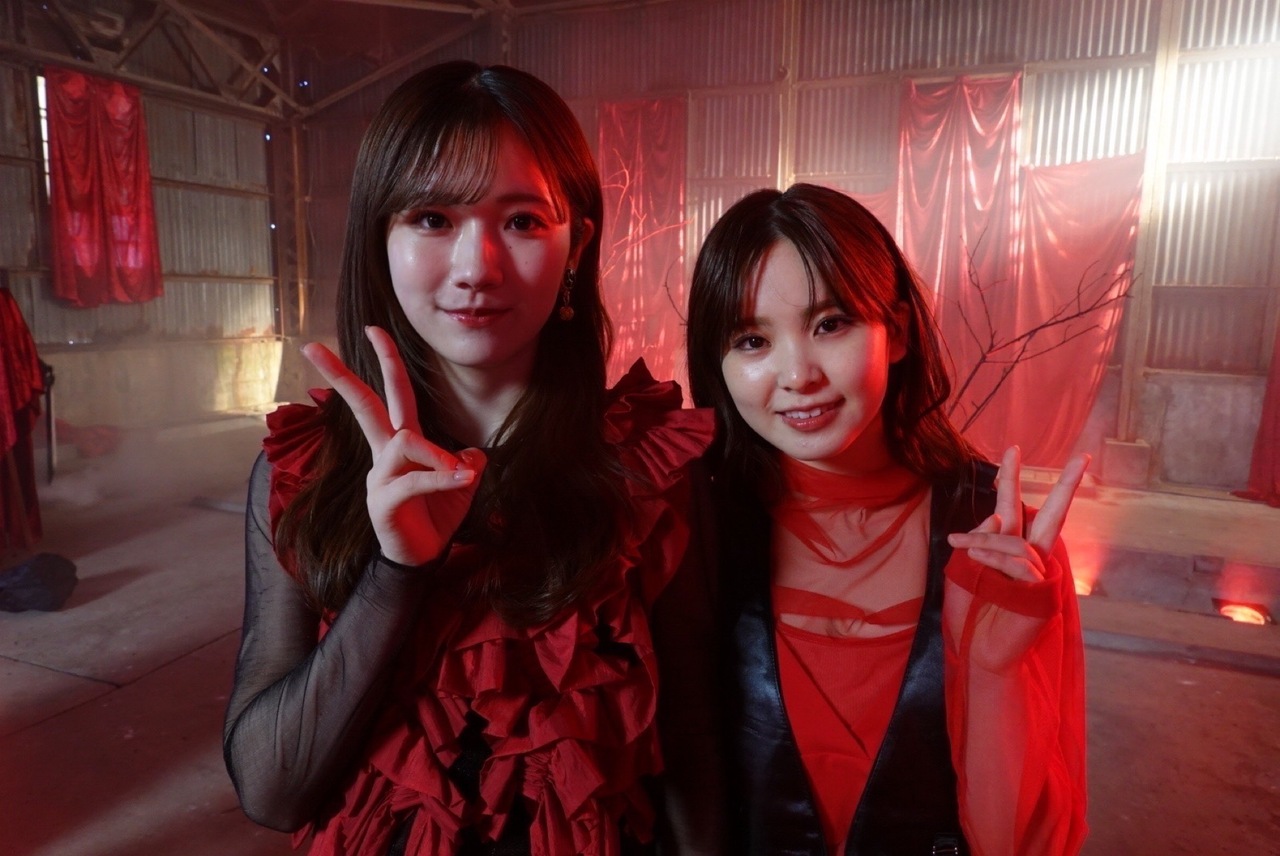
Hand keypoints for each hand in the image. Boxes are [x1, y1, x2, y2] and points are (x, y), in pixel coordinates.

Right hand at [302, 326, 484, 565]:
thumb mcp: (461, 485)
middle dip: (340, 374)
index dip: (386, 361)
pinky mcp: (382, 502)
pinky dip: (441, 477)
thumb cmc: (436, 518)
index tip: (373, 329)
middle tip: (312, 345)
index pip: (391, 395)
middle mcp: (385, 456)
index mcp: (401, 444)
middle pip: (363, 405)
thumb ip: (467, 462)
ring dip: (437, 456)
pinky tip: (463, 481)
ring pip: (404, 442)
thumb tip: (473, 453)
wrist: (422, 560)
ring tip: (462, 476)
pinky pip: (413, 480)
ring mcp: (379, 478)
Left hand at [944, 447, 1088, 670]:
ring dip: (985, 541)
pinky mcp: (1043, 593)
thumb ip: (980, 541)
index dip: (1010, 481)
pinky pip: (1020, 563)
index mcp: (1010, 549)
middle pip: (1051, 514)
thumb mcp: (964, 568)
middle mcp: (1031, 558)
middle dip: (1067, 484)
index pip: (1013, 510)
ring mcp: (1040, 575)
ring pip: (1017, 541)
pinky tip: (979, 563)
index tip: (1012, 451)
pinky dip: (996, 559)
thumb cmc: (970, 612)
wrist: (976, 652)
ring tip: (960, 547)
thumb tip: (998, 518)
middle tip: (1084, 456)